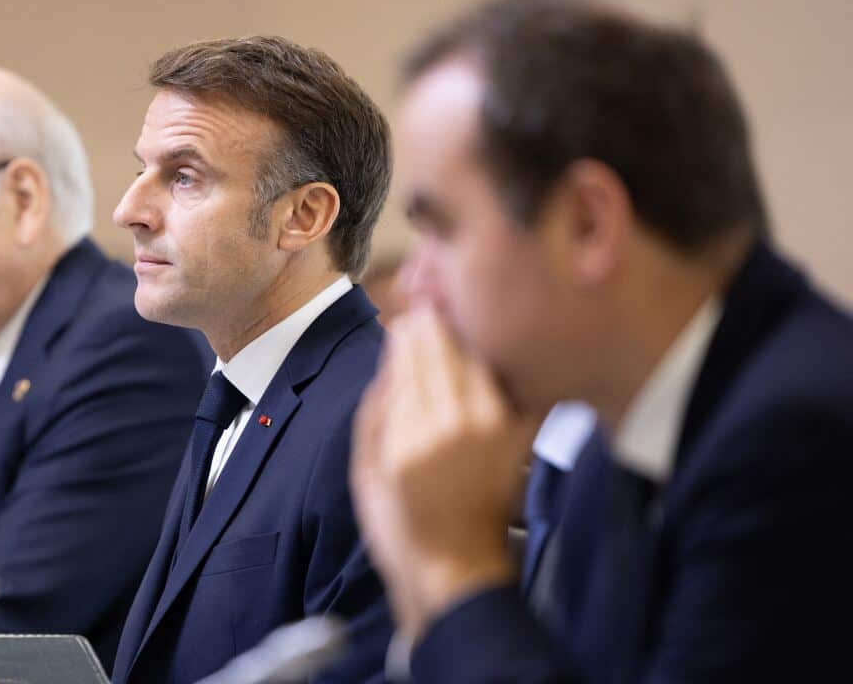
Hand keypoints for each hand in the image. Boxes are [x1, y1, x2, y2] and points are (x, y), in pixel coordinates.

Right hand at [352, 308, 538, 639]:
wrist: (454, 568)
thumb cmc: (402, 526)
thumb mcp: (365, 470)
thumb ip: (376, 410)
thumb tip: (391, 359)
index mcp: (410, 432)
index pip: (410, 359)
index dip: (407, 331)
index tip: (404, 317)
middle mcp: (453, 423)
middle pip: (446, 353)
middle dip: (434, 328)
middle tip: (426, 311)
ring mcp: (490, 429)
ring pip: (476, 364)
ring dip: (461, 343)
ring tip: (448, 332)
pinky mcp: (514, 438)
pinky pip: (501, 388)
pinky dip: (488, 371)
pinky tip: (477, 367)